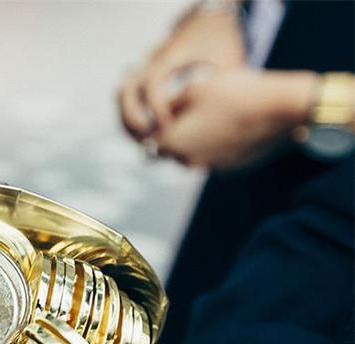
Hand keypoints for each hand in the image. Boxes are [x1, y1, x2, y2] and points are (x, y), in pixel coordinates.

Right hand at [120, 4, 244, 137]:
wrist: (209, 21)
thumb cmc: (221, 42)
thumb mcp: (227, 63)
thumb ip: (219, 90)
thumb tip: (215, 123)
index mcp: (171, 55)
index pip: (151, 82)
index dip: (156, 106)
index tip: (167, 125)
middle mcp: (151, 61)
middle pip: (125, 90)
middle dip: (132, 117)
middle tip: (148, 138)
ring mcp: (143, 66)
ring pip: (121, 95)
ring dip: (128, 119)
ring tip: (145, 140)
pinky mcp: (142, 74)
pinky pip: (128, 97)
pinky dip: (132, 116)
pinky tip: (148, 132)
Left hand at [154, 68, 316, 168]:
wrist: (282, 109)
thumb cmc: (235, 92)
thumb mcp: (194, 89)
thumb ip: (169, 104)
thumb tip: (160, 112)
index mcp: (172, 141)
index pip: (147, 140)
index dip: (151, 126)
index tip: (160, 112)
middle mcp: (187, 161)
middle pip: (169, 151)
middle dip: (172, 134)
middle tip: (185, 112)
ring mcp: (210, 167)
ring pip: (192, 155)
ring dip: (193, 141)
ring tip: (210, 116)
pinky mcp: (231, 169)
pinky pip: (214, 158)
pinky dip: (215, 145)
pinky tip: (230, 125)